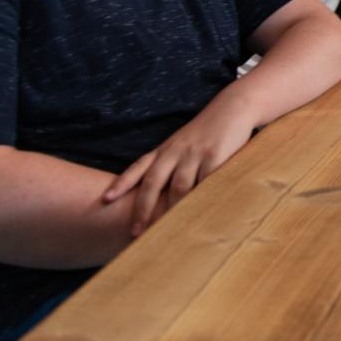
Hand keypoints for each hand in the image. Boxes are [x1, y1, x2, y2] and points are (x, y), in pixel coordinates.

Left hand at [103, 96, 257, 236]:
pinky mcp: (215, 157)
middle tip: (135, 232)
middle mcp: (176, 151)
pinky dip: (201, 201)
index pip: (138, 167)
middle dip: (143, 209)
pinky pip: (205, 184)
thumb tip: (160, 195)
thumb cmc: (208, 131)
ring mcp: (195, 154)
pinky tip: (199, 215)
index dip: (122, 183)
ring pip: (179, 188)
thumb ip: (171, 164)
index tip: (106, 199)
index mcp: (165, 149)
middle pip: (153, 182)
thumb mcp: (183, 143)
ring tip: (167, 233)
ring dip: (172, 211)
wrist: (234, 107)